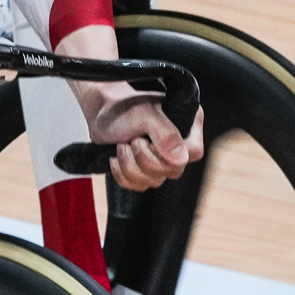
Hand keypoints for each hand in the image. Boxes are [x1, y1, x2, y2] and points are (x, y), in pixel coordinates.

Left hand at [73, 80, 203, 190]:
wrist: (100, 113)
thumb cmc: (123, 108)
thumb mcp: (144, 115)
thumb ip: (165, 134)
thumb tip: (181, 160)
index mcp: (187, 124)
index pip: (194, 151)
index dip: (168, 152)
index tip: (146, 138)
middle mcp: (178, 144)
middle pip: (173, 171)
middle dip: (144, 158)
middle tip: (132, 139)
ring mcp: (162, 160)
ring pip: (154, 181)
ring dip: (130, 165)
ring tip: (122, 144)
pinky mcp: (145, 171)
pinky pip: (139, 186)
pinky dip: (122, 173)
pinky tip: (116, 157)